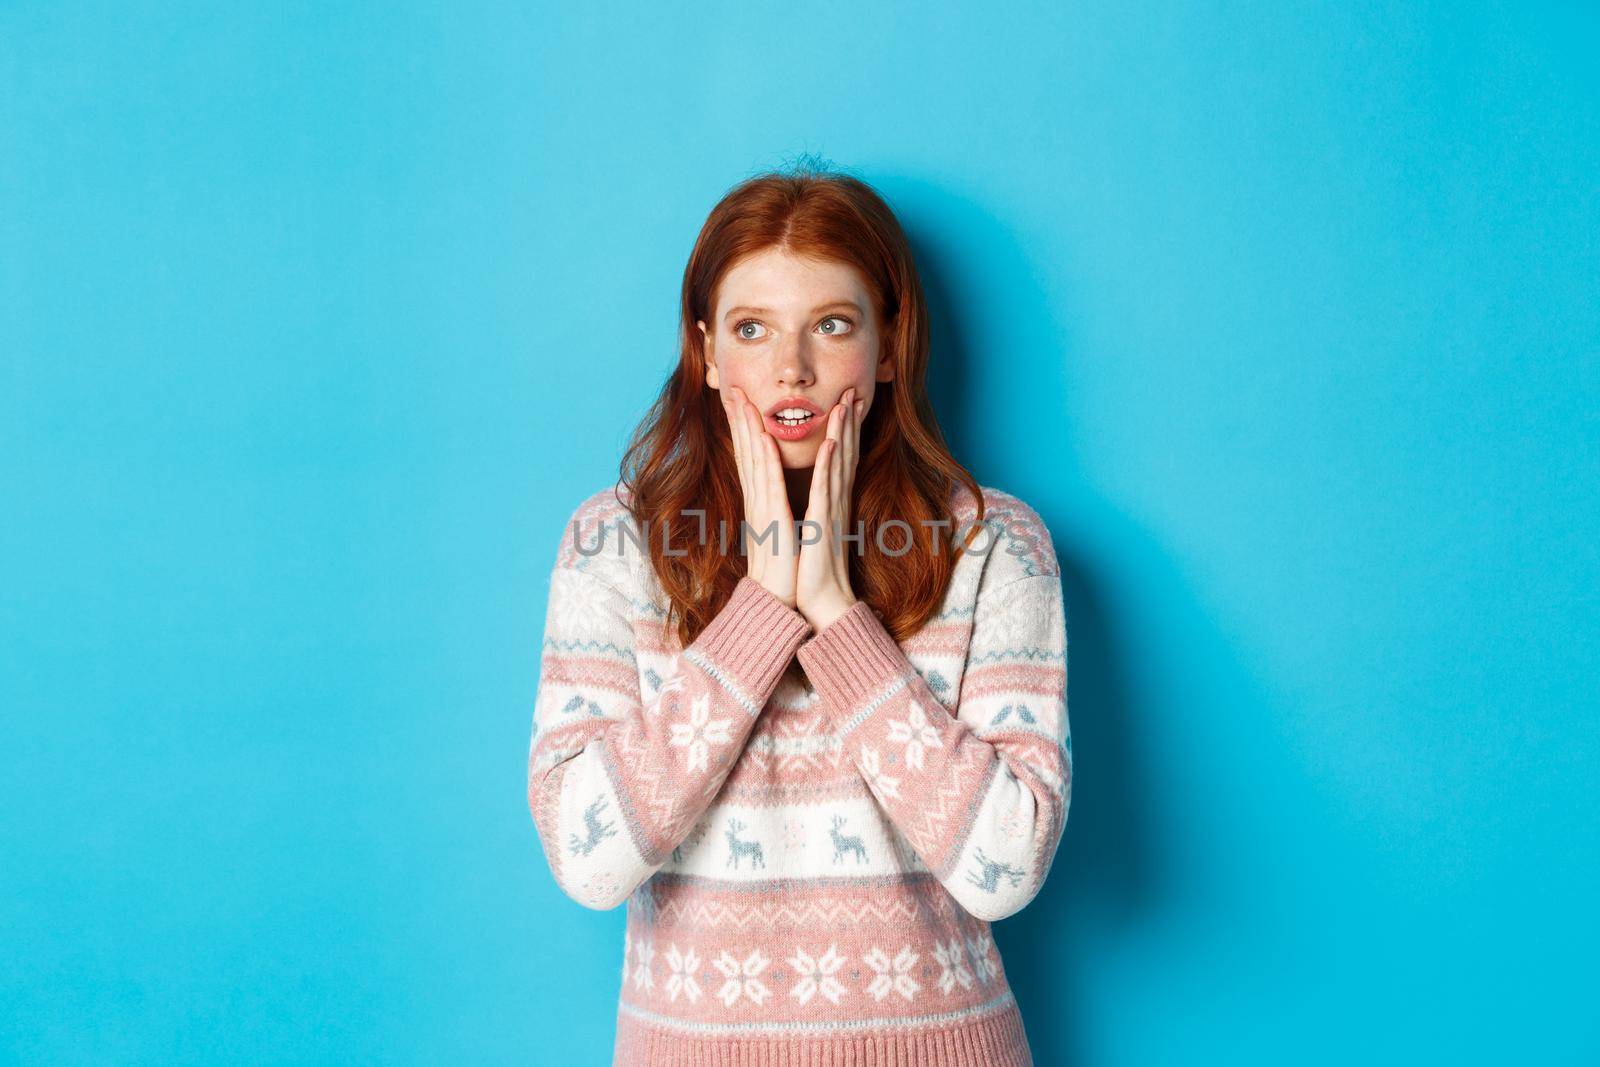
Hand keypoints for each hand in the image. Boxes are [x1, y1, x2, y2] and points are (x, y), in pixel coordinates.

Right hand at [722, 385, 798, 608]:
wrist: (778, 602)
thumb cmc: (782, 571)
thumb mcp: (778, 533)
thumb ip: (774, 511)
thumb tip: (773, 497)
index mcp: (760, 504)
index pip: (749, 458)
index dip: (743, 429)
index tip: (738, 403)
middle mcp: (757, 503)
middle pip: (746, 453)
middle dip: (740, 420)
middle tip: (732, 389)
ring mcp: (764, 512)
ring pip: (755, 462)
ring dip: (751, 430)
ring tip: (746, 401)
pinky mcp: (775, 523)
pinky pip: (772, 486)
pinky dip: (770, 460)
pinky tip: (768, 439)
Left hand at [796, 387, 863, 630]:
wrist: (821, 604)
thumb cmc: (814, 572)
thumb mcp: (814, 533)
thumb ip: (818, 511)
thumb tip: (816, 498)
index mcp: (831, 503)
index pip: (839, 459)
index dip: (844, 430)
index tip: (845, 404)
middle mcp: (835, 502)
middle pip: (845, 454)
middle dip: (849, 421)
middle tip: (854, 390)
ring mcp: (831, 511)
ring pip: (838, 463)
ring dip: (843, 432)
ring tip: (846, 403)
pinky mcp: (823, 524)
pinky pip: (825, 489)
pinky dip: (828, 464)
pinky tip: (831, 443)